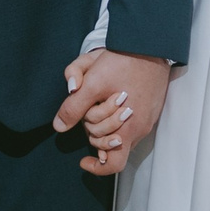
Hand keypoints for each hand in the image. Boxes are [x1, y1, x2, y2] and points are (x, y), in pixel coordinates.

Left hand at [55, 50, 170, 176]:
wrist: (149, 44)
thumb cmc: (121, 61)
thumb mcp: (91, 81)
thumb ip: (73, 106)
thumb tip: (59, 126)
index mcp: (126, 126)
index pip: (112, 163)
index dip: (96, 166)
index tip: (82, 161)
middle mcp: (139, 128)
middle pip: (110, 146)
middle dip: (94, 134)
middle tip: (87, 113)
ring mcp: (146, 120)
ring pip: (121, 136)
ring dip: (105, 127)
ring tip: (98, 106)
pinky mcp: (151, 111)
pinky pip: (131, 126)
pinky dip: (118, 122)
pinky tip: (109, 106)